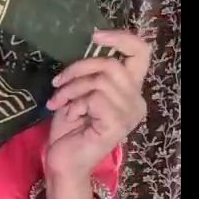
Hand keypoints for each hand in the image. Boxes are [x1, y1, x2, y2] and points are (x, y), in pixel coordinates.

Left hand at [44, 29, 150, 183]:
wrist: (62, 163)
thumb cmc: (69, 130)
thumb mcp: (79, 94)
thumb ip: (90, 73)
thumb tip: (90, 45)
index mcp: (130, 90)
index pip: (140, 53)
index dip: (120, 38)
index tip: (94, 35)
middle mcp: (136, 101)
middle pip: (112, 63)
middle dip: (78, 68)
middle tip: (58, 83)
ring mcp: (129, 114)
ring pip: (100, 80)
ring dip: (72, 88)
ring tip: (59, 102)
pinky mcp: (117, 124)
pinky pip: (95, 98)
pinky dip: (76, 104)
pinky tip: (70, 116)